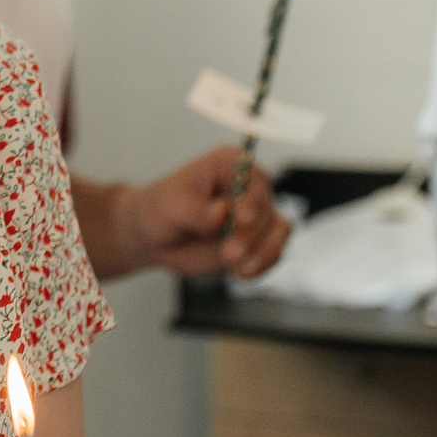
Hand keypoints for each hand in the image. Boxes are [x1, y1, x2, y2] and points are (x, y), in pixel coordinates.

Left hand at [114, 146, 293, 278]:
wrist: (157, 238)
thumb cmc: (161, 210)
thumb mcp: (171, 207)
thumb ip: (196, 211)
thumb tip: (221, 212)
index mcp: (229, 163)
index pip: (253, 177)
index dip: (252, 198)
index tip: (241, 218)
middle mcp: (250, 186)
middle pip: (267, 208)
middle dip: (250, 235)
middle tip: (228, 254)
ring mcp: (258, 214)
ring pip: (279, 231)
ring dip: (261, 252)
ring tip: (234, 266)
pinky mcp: (260, 239)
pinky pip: (275, 251)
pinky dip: (262, 264)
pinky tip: (241, 273)